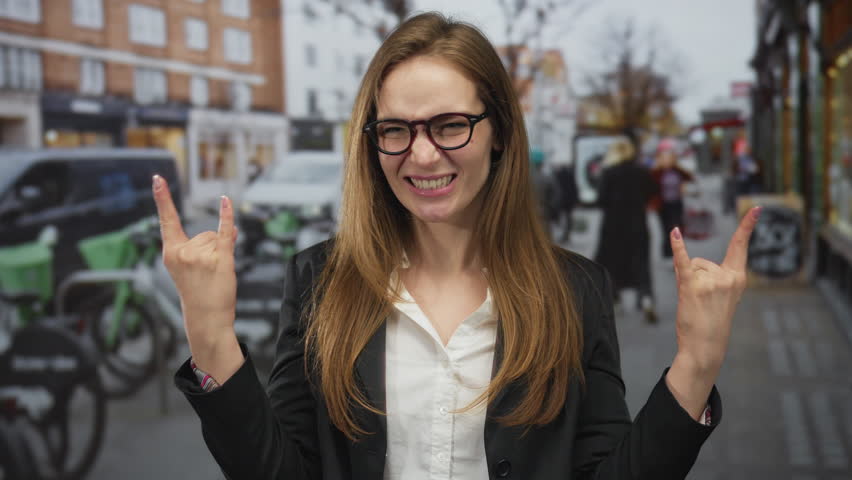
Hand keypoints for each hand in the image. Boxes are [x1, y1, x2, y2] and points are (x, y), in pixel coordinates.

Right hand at [152, 175, 241, 376]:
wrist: (206, 317)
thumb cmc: (198, 294)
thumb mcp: (192, 268)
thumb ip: (204, 246)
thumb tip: (228, 225)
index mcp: (171, 253)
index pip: (167, 221)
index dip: (163, 198)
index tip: (157, 178)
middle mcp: (183, 252)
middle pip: (204, 233)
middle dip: (211, 249)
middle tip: (207, 274)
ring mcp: (201, 255)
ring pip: (217, 238)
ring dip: (221, 253)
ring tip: (214, 274)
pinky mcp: (220, 259)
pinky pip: (225, 232)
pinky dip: (227, 217)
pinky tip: (226, 201)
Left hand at [671, 206, 759, 376]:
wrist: (705, 347)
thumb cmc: (711, 322)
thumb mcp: (720, 296)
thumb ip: (709, 275)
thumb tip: (686, 259)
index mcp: (738, 278)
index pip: (741, 246)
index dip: (748, 226)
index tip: (757, 208)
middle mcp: (727, 277)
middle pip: (702, 262)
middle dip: (695, 277)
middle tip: (701, 302)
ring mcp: (711, 281)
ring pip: (690, 267)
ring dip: (686, 282)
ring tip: (693, 303)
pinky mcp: (692, 285)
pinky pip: (683, 262)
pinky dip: (677, 247)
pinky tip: (675, 232)